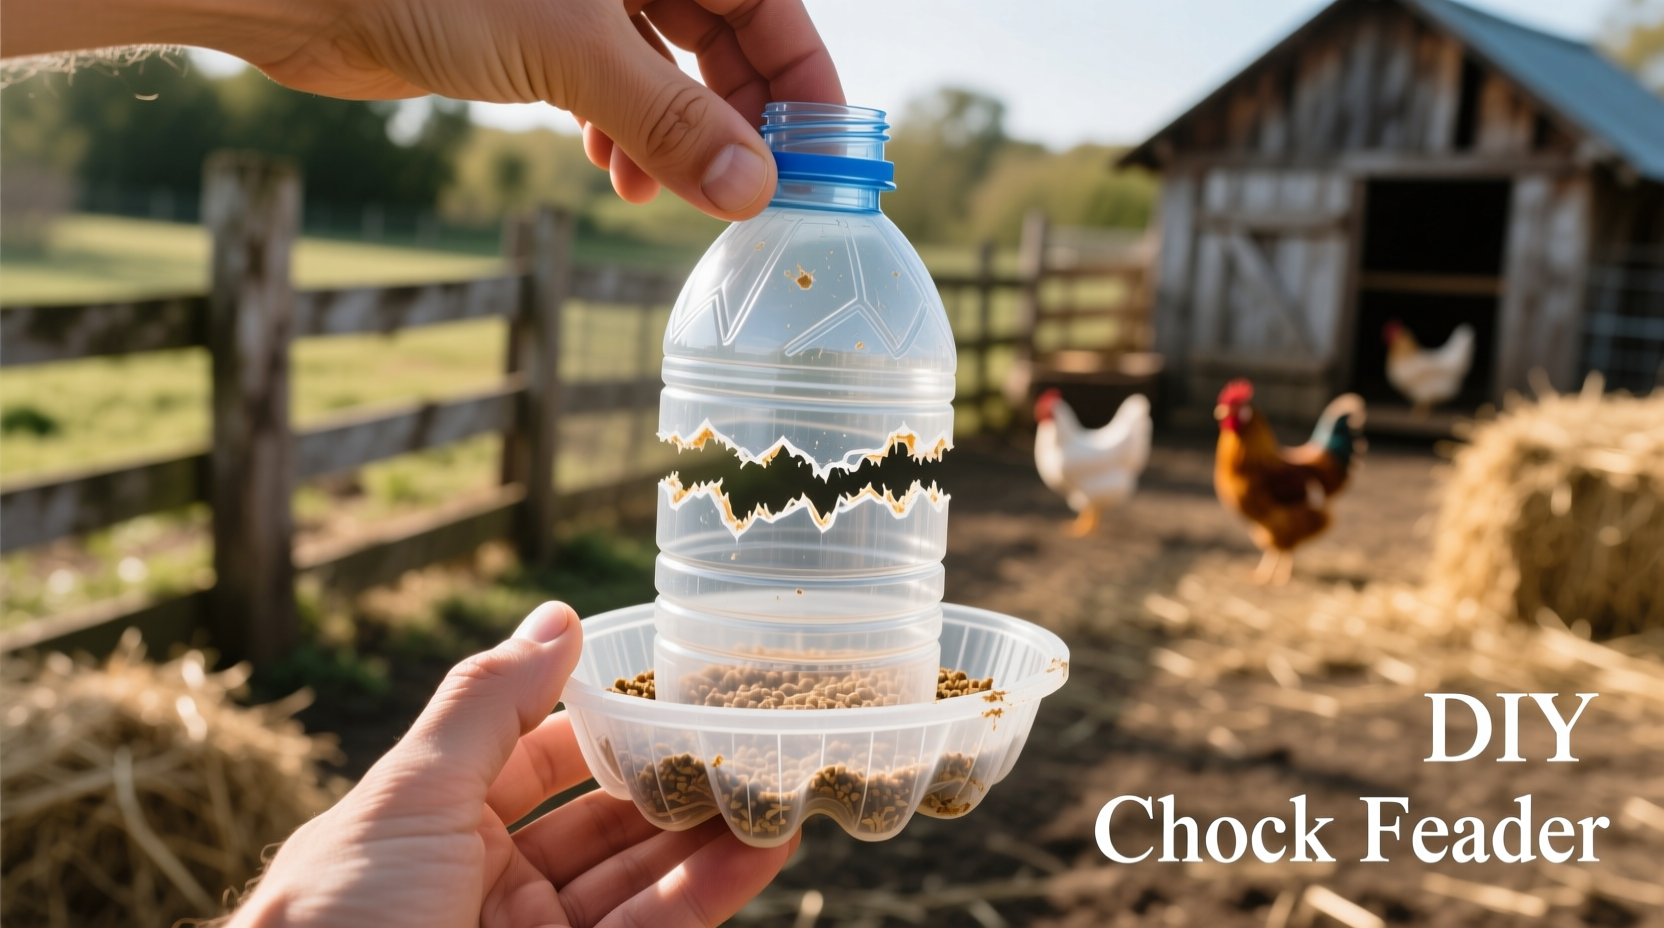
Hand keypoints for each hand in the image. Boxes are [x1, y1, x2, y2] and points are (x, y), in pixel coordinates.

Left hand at [0, 0, 842, 218]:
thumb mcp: (572, 50)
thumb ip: (670, 119)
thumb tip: (756, 192)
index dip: (802, 76)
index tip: (824, 152)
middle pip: (725, 36)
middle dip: (740, 119)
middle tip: (755, 193)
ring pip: (668, 69)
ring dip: (679, 139)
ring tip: (667, 196)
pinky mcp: (536, 33)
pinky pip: (613, 87)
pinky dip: (623, 135)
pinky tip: (614, 175)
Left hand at [228, 602, 798, 927]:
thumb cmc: (338, 916)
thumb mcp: (408, 796)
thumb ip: (487, 706)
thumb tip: (557, 616)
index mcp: (440, 820)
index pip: (541, 753)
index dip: (605, 716)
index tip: (675, 679)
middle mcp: (493, 879)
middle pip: (604, 816)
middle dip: (672, 776)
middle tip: (749, 730)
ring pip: (642, 876)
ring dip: (710, 831)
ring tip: (779, 781)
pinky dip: (713, 889)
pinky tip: (763, 847)